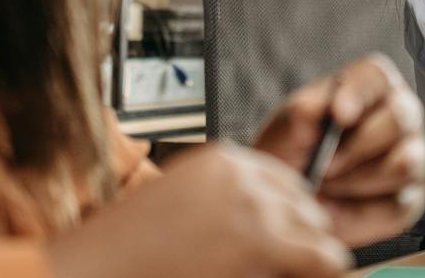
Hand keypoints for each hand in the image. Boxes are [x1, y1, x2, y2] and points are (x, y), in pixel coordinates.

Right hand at [47, 143, 348, 277]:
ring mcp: (256, 205)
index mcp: (221, 159)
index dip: (289, 217)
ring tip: (286, 273)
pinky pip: (326, 257)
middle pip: (305, 204)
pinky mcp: (264, 241)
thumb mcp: (183, 207)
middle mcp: (243, 175)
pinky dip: (326, 271)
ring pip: (318, 230)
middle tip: (286, 267)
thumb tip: (266, 231)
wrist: (98, 268)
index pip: (286, 181)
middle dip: (300, 237)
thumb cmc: (130, 249)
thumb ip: (226, 206)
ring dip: (309, 257)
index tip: (286, 241)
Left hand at [252, 53, 424, 246]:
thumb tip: (308, 111)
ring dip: (356, 181)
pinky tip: (330, 211)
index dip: (358, 94)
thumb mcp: (286, 131)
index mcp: (371, 85)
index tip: (337, 115)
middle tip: (322, 166)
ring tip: (323, 187)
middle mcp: (402, 115)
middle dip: (356, 147)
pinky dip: (357, 213)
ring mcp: (412, 157)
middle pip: (399, 119)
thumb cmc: (294, 151)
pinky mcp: (411, 199)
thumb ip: (299, 117)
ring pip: (404, 165)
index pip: (375, 76)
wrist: (293, 197)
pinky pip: (396, 207)